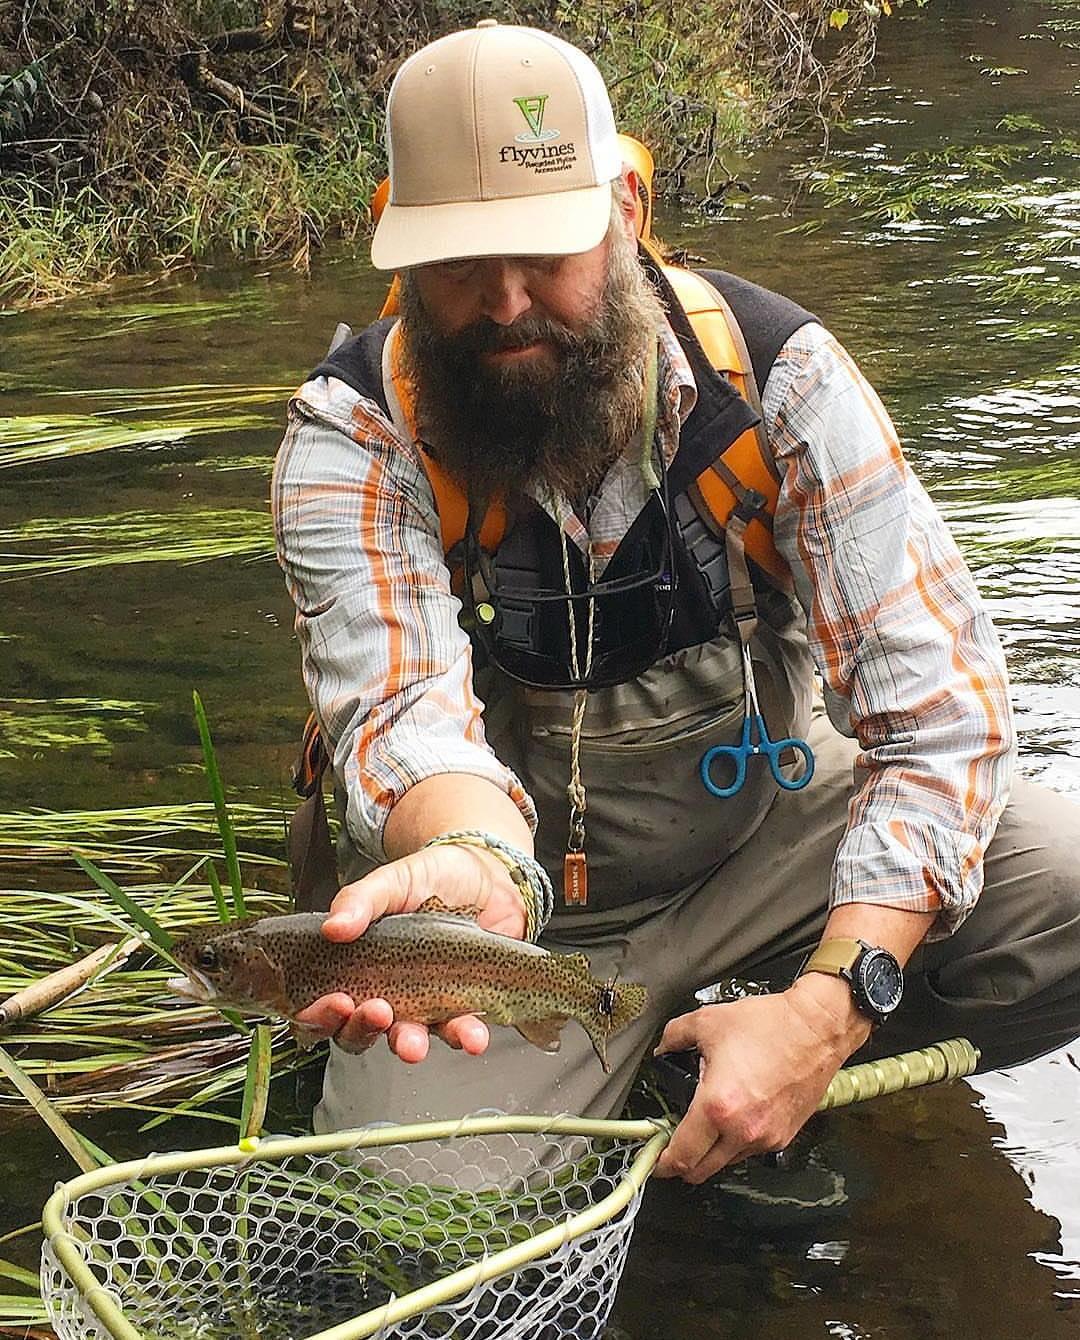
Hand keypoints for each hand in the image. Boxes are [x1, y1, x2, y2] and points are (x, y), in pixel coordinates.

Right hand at [295, 842, 527, 1062]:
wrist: (487, 873)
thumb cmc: (431, 878)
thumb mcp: (392, 882)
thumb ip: (361, 900)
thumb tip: (333, 927)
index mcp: (357, 969)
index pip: (327, 1006)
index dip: (321, 1014)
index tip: (337, 1002)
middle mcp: (386, 994)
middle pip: (361, 1032)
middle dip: (364, 1030)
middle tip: (378, 1013)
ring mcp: (424, 1004)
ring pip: (411, 1038)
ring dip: (414, 1045)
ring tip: (417, 1044)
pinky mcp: (462, 1006)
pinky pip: (460, 1030)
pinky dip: (465, 1037)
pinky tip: (472, 1037)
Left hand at [652, 975, 871, 1182]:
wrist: (816, 1027)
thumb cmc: (770, 1024)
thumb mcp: (708, 1021)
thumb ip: (674, 1036)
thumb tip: (663, 1048)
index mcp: (718, 1107)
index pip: (682, 1154)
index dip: (662, 1162)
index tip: (654, 1158)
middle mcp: (743, 1131)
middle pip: (701, 1171)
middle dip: (682, 1164)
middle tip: (672, 1144)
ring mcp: (766, 1137)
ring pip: (726, 1161)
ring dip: (710, 1150)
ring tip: (706, 1120)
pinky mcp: (784, 1136)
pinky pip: (750, 1150)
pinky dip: (735, 1141)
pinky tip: (734, 1114)